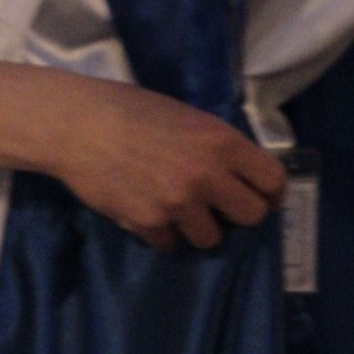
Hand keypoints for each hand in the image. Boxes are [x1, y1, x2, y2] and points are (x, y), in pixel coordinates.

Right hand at [0, 60, 286, 249]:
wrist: (79, 125)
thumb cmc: (133, 111)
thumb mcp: (190, 118)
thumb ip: (218, 147)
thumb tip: (241, 175)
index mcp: (223, 141)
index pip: (273, 180)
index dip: (271, 193)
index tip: (263, 198)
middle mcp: (207, 175)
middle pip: (252, 216)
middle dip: (239, 214)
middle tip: (222, 208)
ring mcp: (178, 203)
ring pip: (211, 238)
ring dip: (199, 228)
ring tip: (179, 209)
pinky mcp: (149, 224)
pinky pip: (171, 243)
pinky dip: (163, 233)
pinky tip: (148, 209)